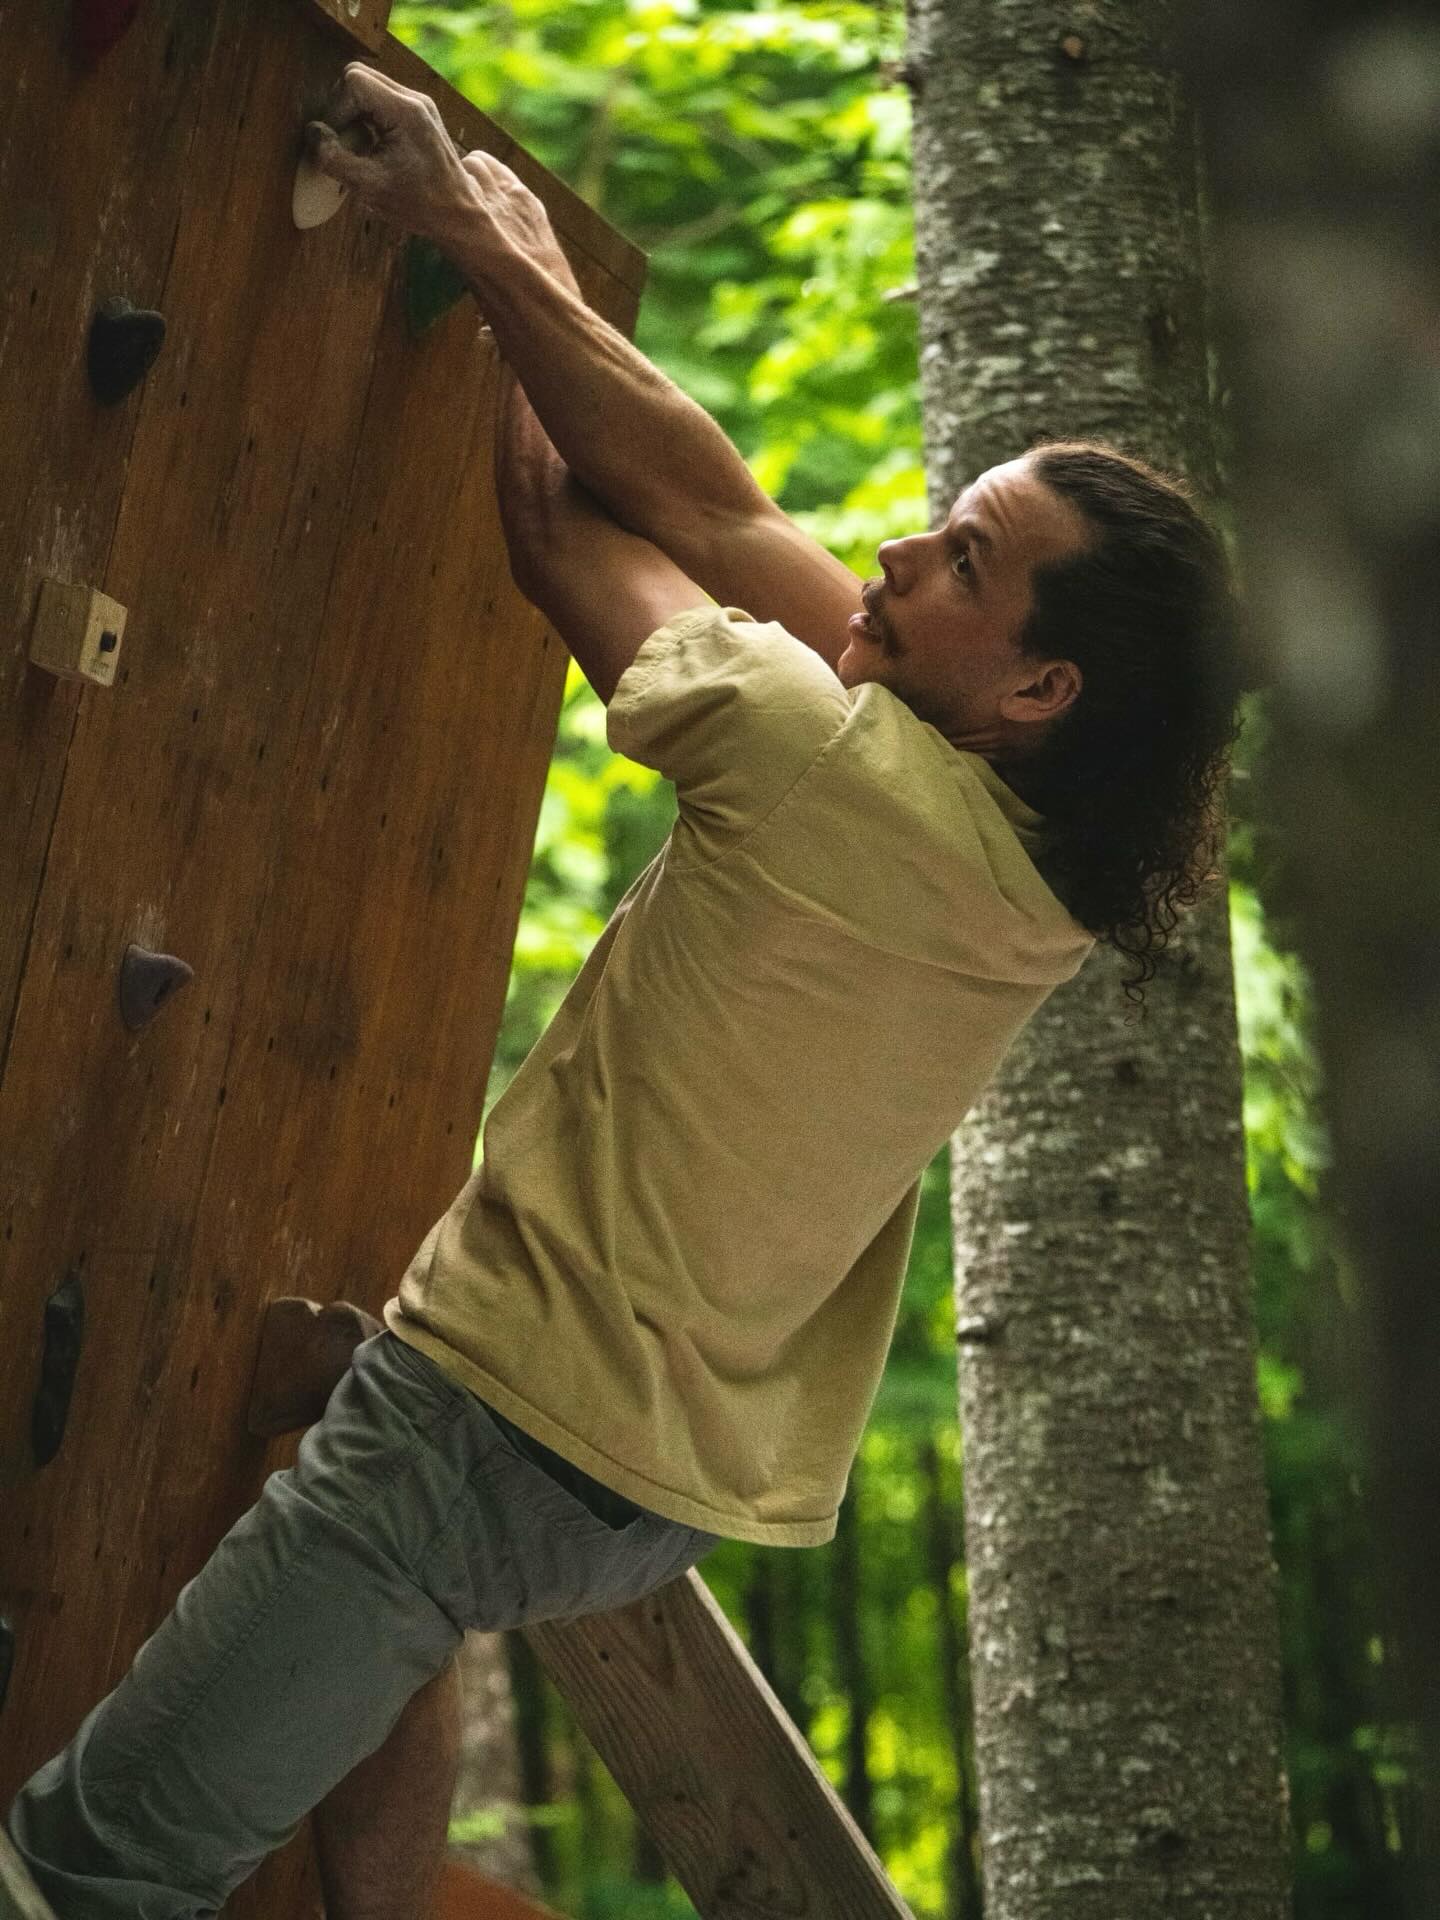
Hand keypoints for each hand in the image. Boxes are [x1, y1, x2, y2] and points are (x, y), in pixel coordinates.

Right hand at [305, 64, 581, 298]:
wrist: (460, 215)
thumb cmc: (419, 205)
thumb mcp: (369, 186)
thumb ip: (334, 159)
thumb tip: (313, 134)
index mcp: (405, 111)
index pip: (353, 82)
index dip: (336, 110)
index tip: (337, 142)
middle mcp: (414, 99)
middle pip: (359, 77)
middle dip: (343, 109)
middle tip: (344, 144)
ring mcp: (419, 105)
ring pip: (370, 88)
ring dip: (355, 115)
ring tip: (359, 150)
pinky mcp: (420, 115)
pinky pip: (382, 102)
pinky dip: (369, 120)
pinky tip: (372, 150)